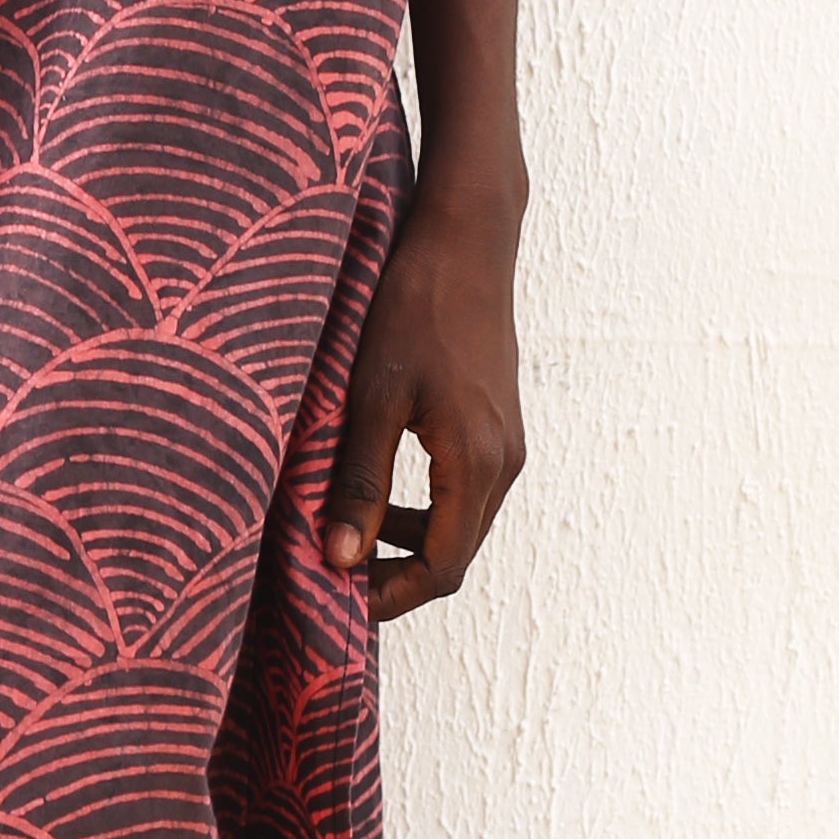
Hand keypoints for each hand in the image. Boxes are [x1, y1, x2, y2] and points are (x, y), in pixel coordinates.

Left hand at [323, 174, 526, 625]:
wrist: (465, 238)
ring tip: (343, 527)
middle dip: (394, 573)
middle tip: (331, 570)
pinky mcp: (499, 424)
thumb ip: (358, 480)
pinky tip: (373, 484)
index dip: (389, 596)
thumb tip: (340, 559)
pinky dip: (422, 505)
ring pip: (459, 523)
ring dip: (406, 538)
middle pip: (454, 554)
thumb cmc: (414, 308)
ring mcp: (507, 444)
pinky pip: (464, 490)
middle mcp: (504, 463)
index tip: (337, 599)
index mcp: (476, 464)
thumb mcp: (373, 396)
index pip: (440, 569)